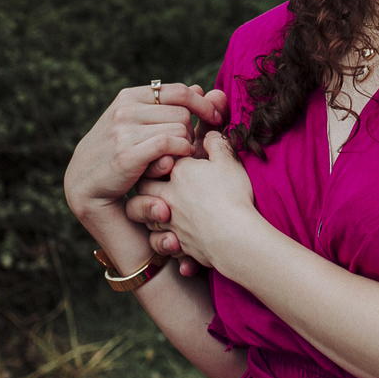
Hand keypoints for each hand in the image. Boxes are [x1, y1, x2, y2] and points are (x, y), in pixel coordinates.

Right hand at [65, 83, 226, 221]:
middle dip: (190, 132)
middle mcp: (124, 108)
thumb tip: (202, 88)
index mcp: (129, 96)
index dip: (202, 105)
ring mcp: (122, 130)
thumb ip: (170, 107)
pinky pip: (170, 144)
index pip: (179, 91)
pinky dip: (179, 154)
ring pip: (179, 129)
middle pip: (183, 113)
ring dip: (184, 147)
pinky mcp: (125, 154)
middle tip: (185, 150)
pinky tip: (173, 165)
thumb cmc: (118, 154)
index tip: (215, 119)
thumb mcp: (140, 125)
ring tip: (175, 160)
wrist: (84, 186)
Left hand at [126, 132, 261, 271]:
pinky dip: (163, 240)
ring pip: (144, 213)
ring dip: (151, 212)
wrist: (234, 236)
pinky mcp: (175, 243)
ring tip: (166, 211)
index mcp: (179, 171)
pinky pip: (158, 240)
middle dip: (149, 182)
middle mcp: (168, 195)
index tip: (178, 159)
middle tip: (162, 182)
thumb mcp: (229, 161)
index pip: (161, 158)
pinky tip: (174, 237)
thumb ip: (216, 143)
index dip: (167, 157)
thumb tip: (208, 134)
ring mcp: (169, 220)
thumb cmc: (232, 195)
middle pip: (144, 184)